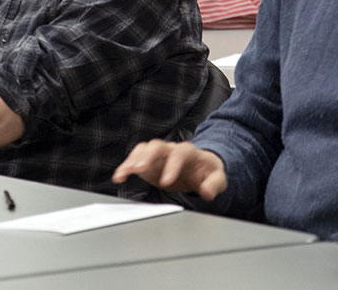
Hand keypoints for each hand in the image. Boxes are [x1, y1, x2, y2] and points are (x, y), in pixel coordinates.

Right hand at [112, 140, 226, 199]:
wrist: (200, 166)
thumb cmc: (207, 171)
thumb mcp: (218, 178)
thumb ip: (214, 184)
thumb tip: (207, 192)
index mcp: (189, 152)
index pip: (180, 153)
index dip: (172, 166)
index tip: (166, 182)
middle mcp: (171, 149)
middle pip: (157, 146)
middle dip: (147, 156)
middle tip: (139, 169)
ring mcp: (158, 154)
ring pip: (143, 149)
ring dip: (133, 159)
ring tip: (124, 172)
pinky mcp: (149, 162)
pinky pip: (135, 159)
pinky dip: (126, 166)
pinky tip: (119, 176)